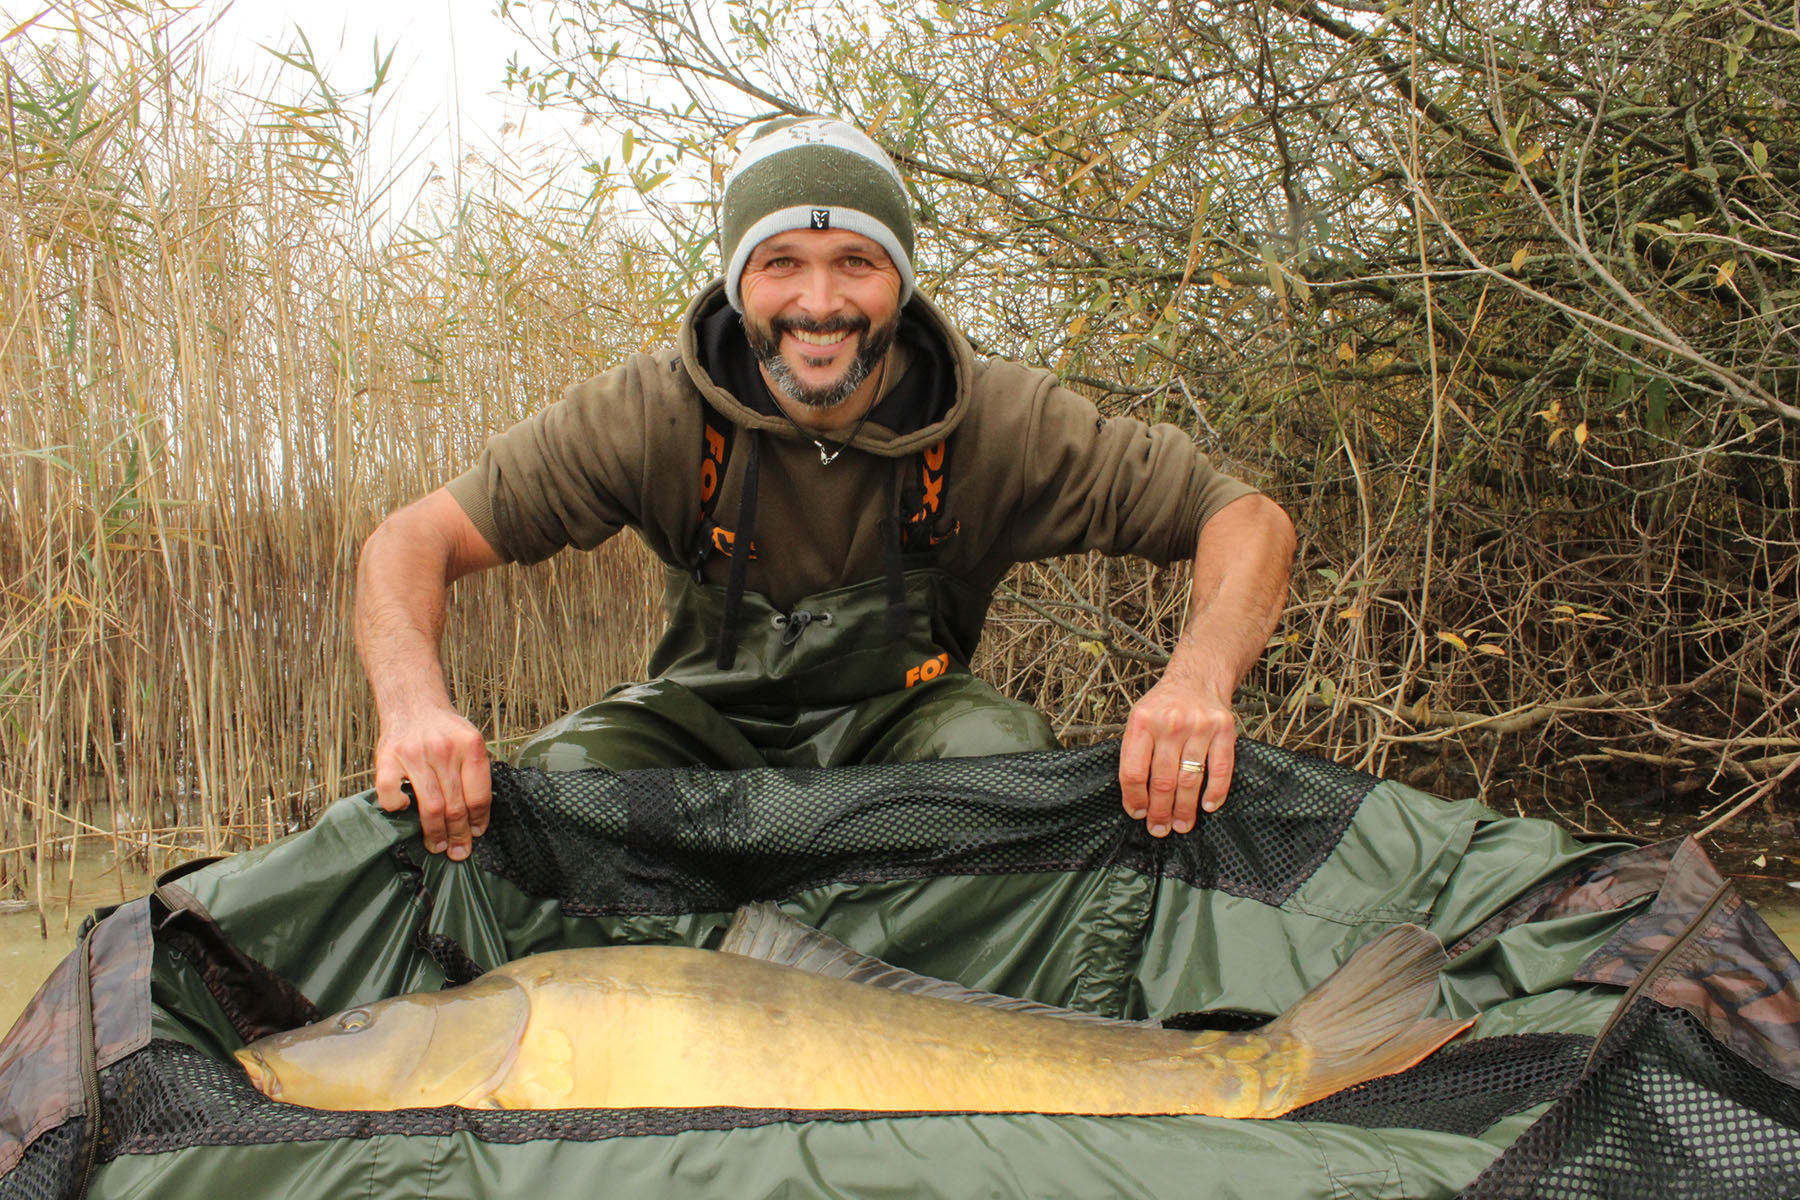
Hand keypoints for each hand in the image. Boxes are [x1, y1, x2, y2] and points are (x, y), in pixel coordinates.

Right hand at [372, 705, 491, 860]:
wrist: (413, 702)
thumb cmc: (444, 730)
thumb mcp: (469, 743)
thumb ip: (474, 775)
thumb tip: (476, 822)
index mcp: (470, 745)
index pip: (480, 796)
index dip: (478, 821)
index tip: (475, 834)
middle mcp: (444, 749)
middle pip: (455, 806)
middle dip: (458, 835)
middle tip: (457, 851)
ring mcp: (414, 753)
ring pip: (429, 806)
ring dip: (434, 833)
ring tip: (437, 845)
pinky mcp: (387, 757)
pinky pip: (391, 793)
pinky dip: (397, 807)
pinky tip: (403, 809)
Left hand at [1118, 675, 1236, 836]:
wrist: (1198, 677)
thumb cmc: (1164, 704)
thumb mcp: (1138, 718)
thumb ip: (1134, 752)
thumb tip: (1135, 798)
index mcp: (1142, 721)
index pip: (1133, 771)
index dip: (1134, 799)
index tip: (1137, 813)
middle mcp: (1170, 723)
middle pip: (1162, 780)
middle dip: (1160, 811)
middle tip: (1159, 828)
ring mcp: (1199, 727)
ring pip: (1190, 779)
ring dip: (1185, 809)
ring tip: (1181, 825)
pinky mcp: (1225, 730)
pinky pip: (1221, 769)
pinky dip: (1215, 792)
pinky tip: (1208, 806)